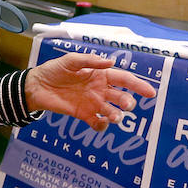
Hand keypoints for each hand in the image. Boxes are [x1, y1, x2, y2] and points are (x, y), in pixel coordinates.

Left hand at [24, 52, 155, 130]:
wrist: (37, 86)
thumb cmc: (54, 69)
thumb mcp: (70, 60)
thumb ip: (90, 61)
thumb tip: (111, 62)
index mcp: (101, 75)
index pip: (124, 79)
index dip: (138, 85)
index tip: (150, 93)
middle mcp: (101, 90)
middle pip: (121, 97)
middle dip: (128, 102)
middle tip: (128, 105)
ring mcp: (93, 103)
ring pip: (112, 112)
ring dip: (117, 116)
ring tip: (115, 117)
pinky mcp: (83, 114)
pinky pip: (97, 123)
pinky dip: (101, 126)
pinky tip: (99, 123)